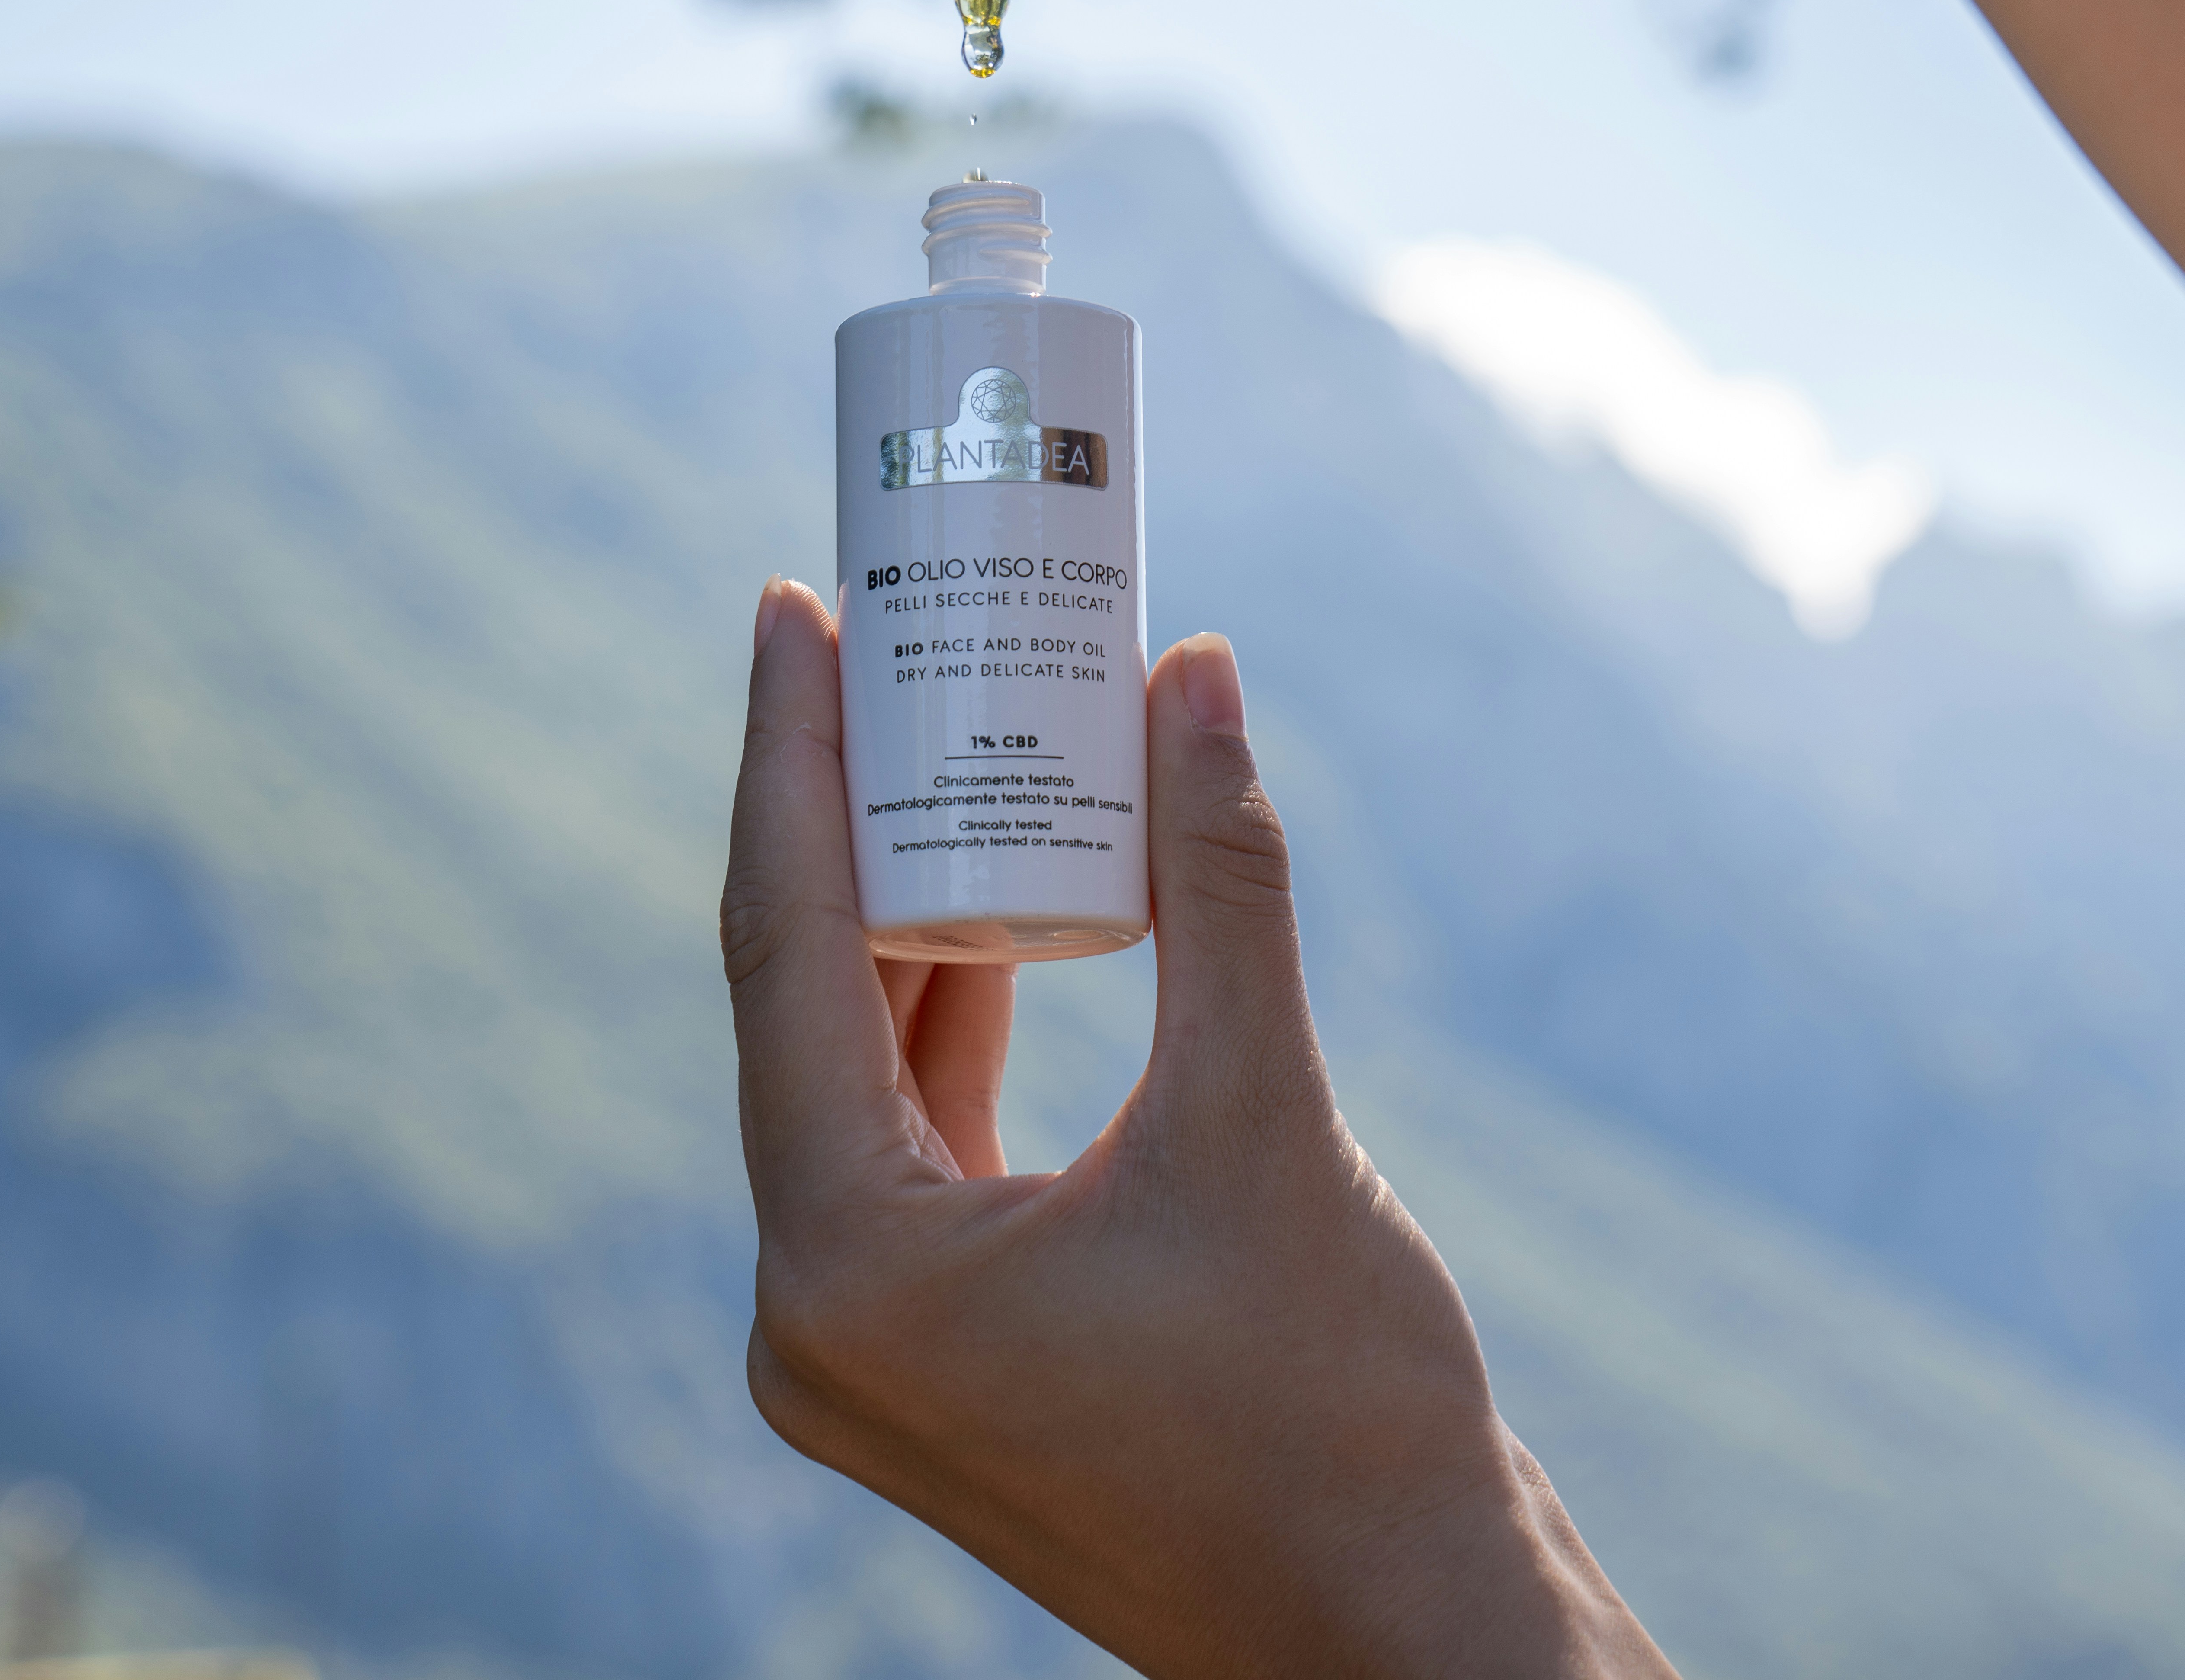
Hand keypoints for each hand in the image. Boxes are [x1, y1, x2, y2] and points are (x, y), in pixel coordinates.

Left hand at [726, 580, 1673, 1679]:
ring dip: (918, 908)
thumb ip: (1223, 886)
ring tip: (954, 731)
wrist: (1397, 1625)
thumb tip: (1194, 676)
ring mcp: (874, 1349)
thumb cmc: (1337, 1407)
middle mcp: (820, 1318)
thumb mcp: (1270, 1116)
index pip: (787, 952)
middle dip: (854, 812)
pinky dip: (959, 1012)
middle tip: (879, 635)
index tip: (793, 606)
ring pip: (862, 1068)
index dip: (790, 761)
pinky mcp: (944, 1352)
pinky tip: (1012, 895)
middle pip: (806, 1002)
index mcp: (850, 1271)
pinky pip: (917, 1138)